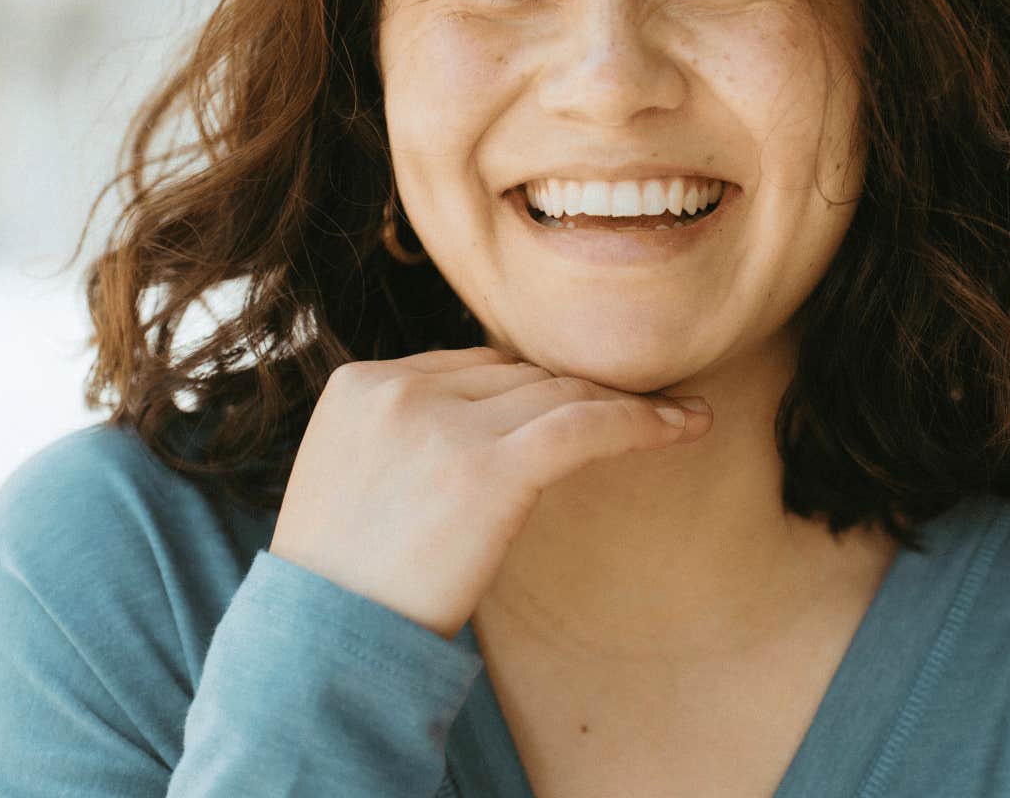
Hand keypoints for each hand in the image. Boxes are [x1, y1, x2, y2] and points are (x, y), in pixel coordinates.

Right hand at [267, 346, 712, 637]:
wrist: (322, 646)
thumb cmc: (341, 583)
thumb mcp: (349, 479)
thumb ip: (403, 434)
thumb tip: (488, 422)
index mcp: (359, 384)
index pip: (472, 364)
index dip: (532, 386)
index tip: (581, 401)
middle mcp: (398, 389)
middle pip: (518, 373)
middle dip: (580, 391)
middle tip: (644, 404)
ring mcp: (441, 424)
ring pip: (557, 392)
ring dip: (624, 401)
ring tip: (680, 411)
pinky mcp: (487, 468)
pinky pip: (586, 426)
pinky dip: (643, 422)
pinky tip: (687, 424)